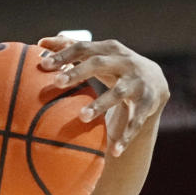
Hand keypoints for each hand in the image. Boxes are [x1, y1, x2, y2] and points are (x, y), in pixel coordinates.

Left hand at [38, 36, 168, 156]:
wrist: (154, 81)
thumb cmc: (113, 67)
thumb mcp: (96, 56)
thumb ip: (70, 49)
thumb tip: (40, 42)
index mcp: (109, 50)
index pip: (83, 47)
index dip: (63, 54)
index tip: (42, 64)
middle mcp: (125, 62)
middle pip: (99, 63)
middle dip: (78, 72)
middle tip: (56, 82)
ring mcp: (138, 82)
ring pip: (118, 92)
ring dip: (100, 104)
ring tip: (82, 117)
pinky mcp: (149, 103)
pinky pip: (136, 121)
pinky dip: (125, 136)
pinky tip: (115, 152)